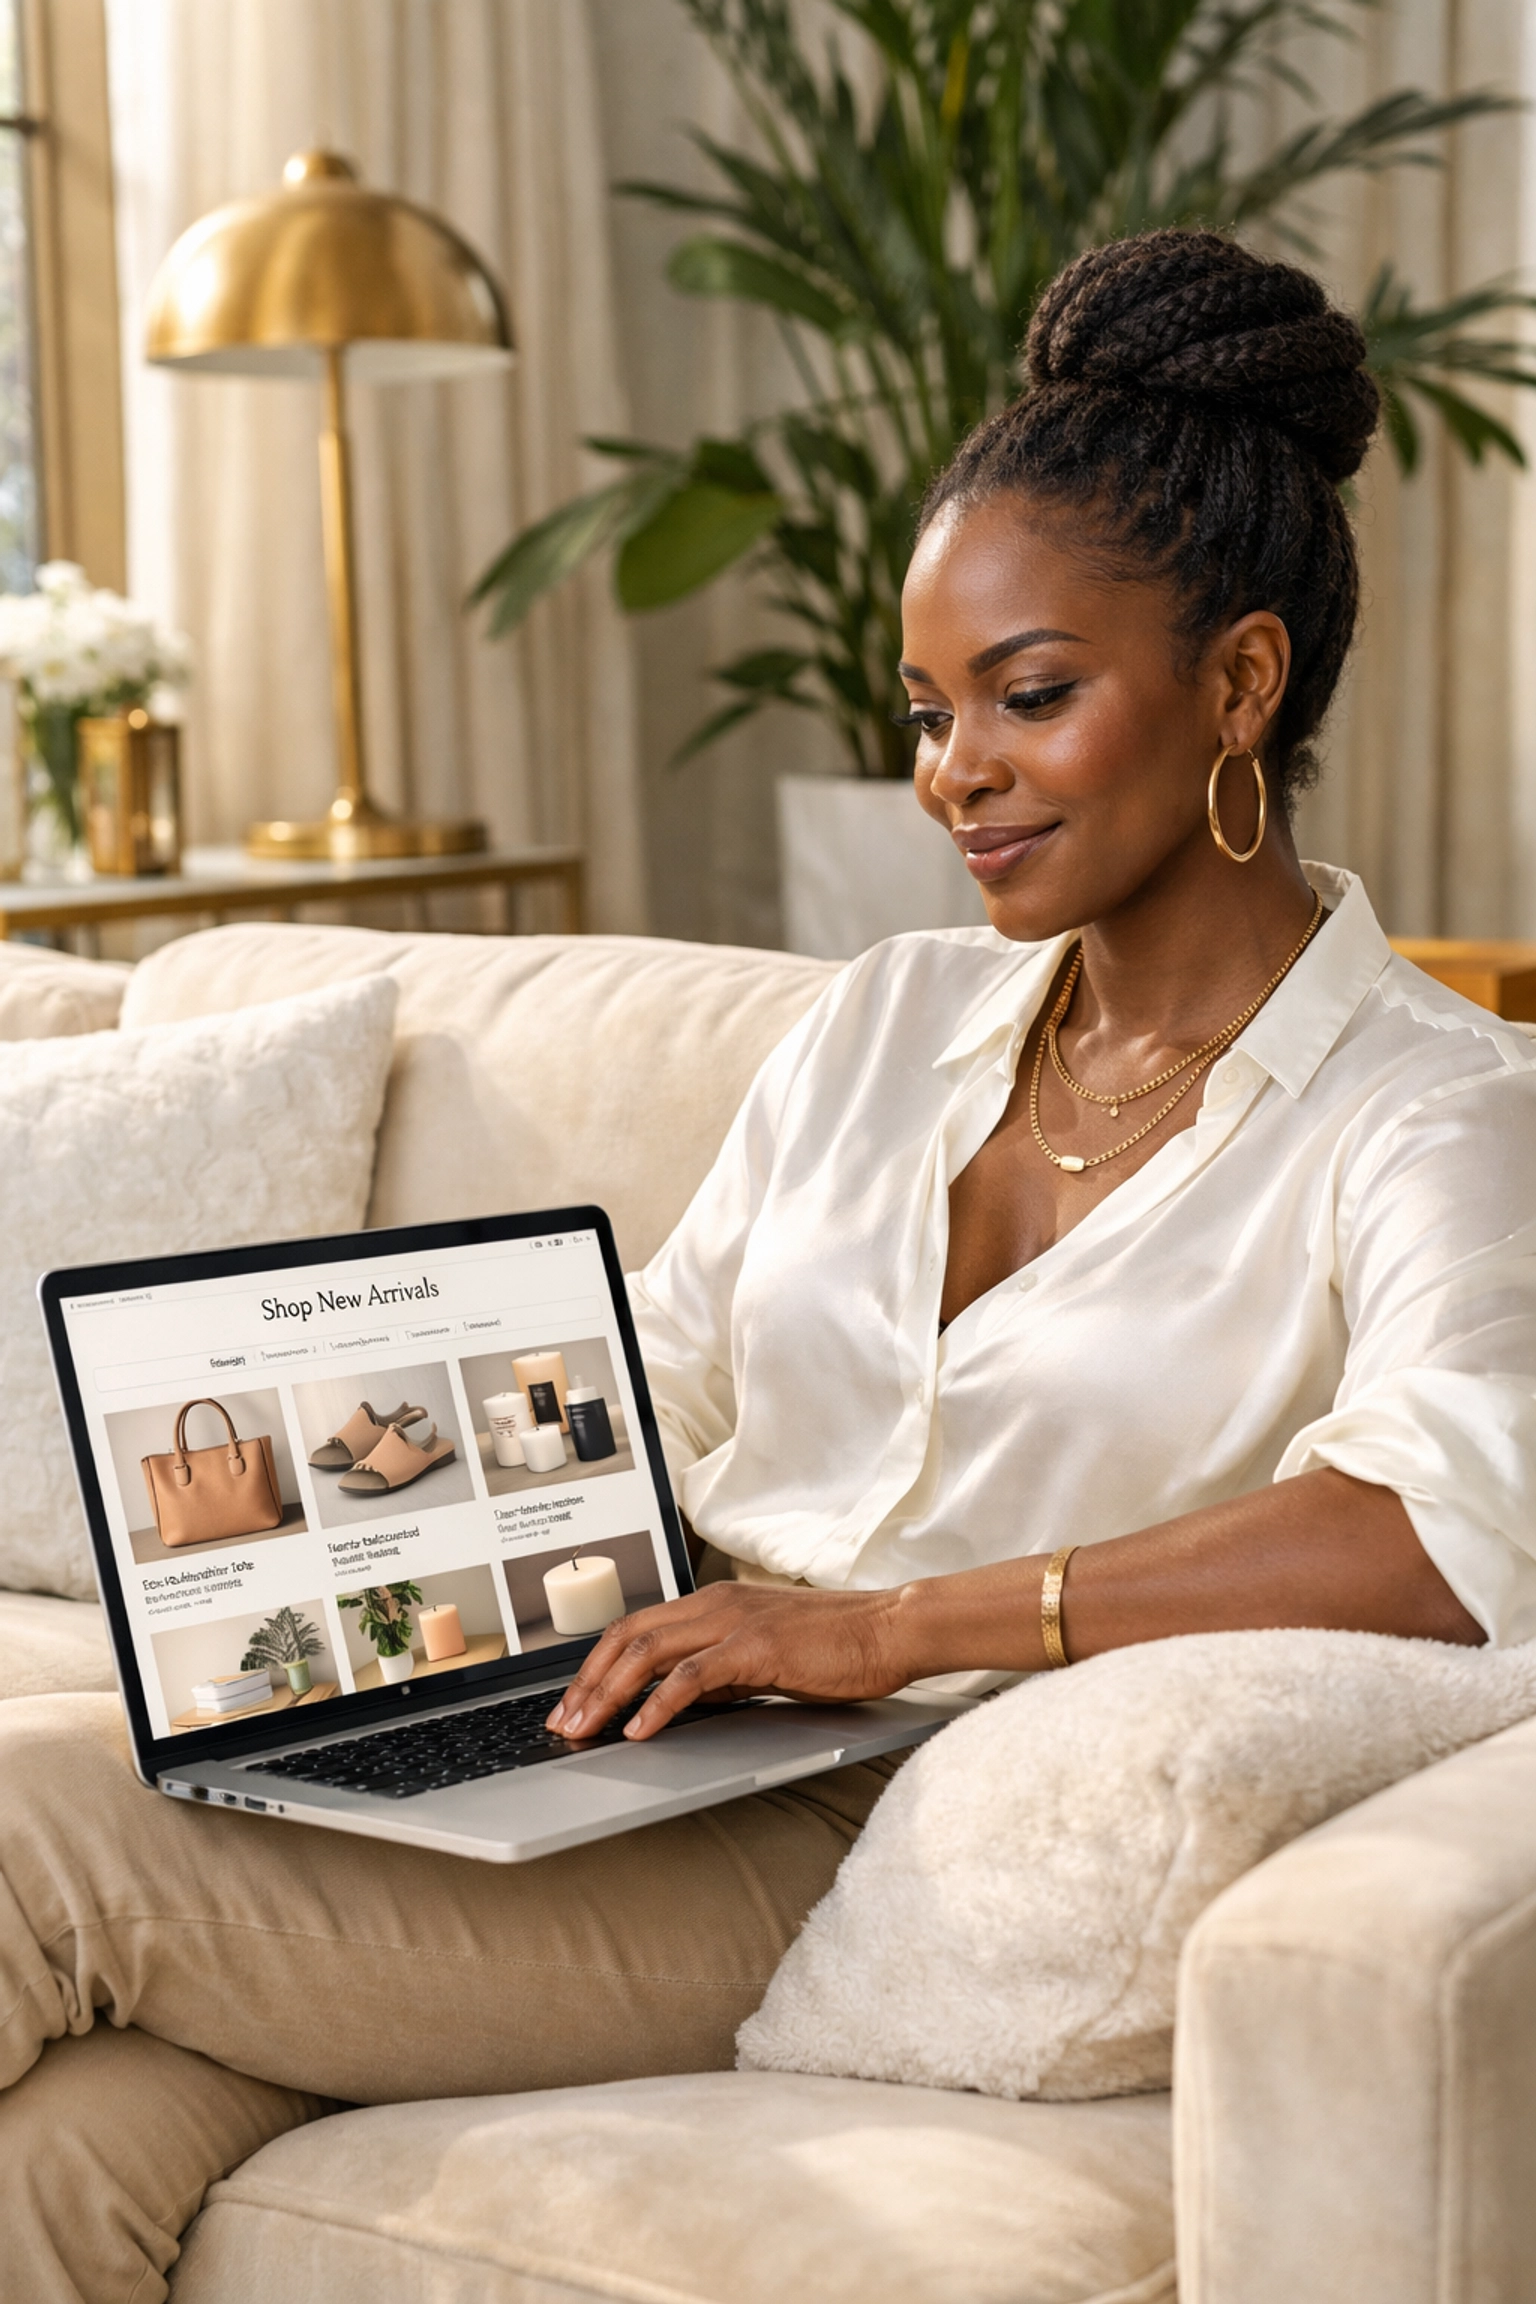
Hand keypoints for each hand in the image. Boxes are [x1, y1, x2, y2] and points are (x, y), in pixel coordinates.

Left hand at [544, 1581, 915, 1741]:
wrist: (889, 1629)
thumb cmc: (836, 1646)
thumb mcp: (763, 1656)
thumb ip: (719, 1671)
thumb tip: (675, 1702)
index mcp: (715, 1602)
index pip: (636, 1628)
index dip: (597, 1666)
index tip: (575, 1703)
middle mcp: (716, 1603)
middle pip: (628, 1637)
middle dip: (587, 1682)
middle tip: (563, 1722)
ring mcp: (734, 1622)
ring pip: (648, 1652)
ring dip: (608, 1694)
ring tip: (586, 1729)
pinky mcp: (756, 1647)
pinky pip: (693, 1678)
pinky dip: (658, 1704)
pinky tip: (640, 1730)